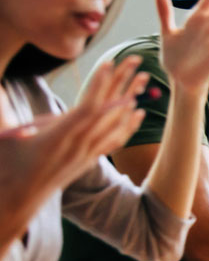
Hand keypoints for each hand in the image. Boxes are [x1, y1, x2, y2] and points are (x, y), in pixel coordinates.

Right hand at [0, 63, 147, 215]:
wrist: (17, 201)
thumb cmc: (5, 167)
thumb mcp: (2, 136)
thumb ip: (0, 110)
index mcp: (58, 138)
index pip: (87, 108)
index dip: (100, 85)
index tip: (109, 62)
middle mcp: (78, 146)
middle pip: (108, 110)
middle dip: (122, 83)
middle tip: (136, 59)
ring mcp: (87, 154)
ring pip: (116, 124)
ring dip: (131, 99)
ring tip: (143, 78)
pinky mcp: (89, 160)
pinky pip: (115, 140)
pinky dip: (129, 124)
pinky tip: (138, 113)